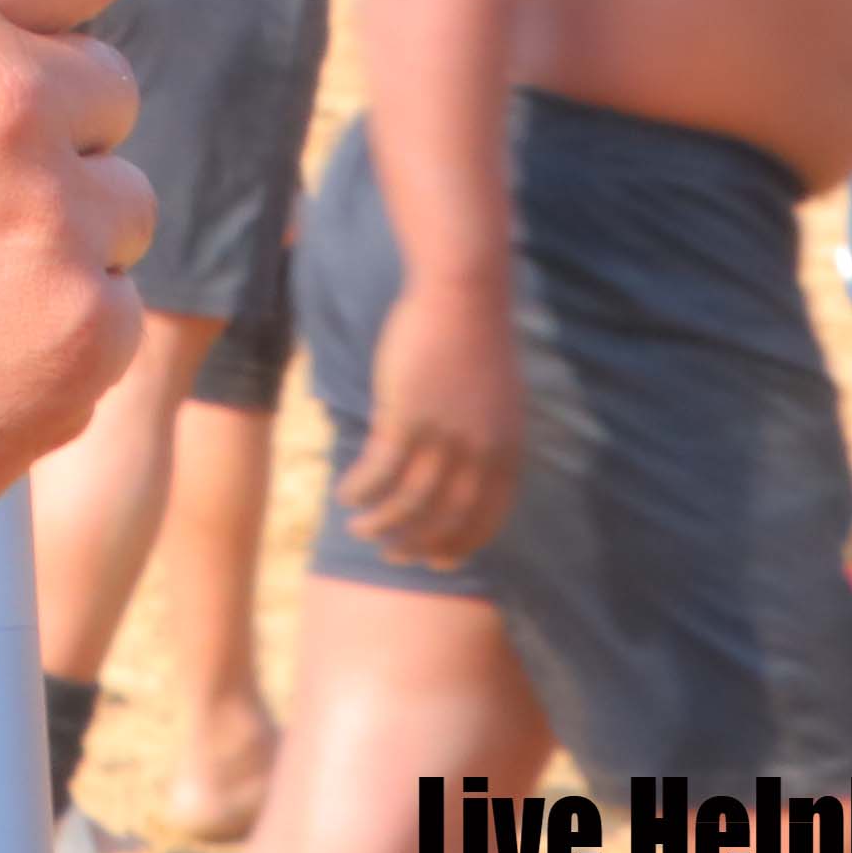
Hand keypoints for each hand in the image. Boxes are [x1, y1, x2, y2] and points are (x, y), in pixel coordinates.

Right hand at [330, 273, 519, 571]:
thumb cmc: (476, 339)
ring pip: (405, 503)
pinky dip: (359, 489)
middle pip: (442, 519)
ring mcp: (442, 437)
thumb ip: (487, 440)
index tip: (434, 560)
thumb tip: (465, 474)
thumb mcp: (497, 399)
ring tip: (357, 528)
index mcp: (506, 451)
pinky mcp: (405, 417)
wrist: (463, 292)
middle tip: (391, 554)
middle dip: (414, 544)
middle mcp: (478, 453)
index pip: (484, 519)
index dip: (457, 545)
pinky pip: (377, 471)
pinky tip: (345, 494)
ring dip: (379, 524)